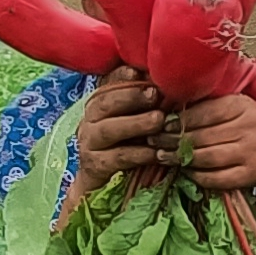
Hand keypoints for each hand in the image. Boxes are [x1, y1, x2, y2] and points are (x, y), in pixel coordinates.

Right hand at [74, 66, 166, 187]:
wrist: (103, 183)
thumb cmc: (126, 144)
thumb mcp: (134, 120)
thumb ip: (145, 101)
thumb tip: (166, 80)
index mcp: (98, 103)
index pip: (107, 84)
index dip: (122, 76)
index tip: (140, 72)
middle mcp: (89, 119)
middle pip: (105, 103)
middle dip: (131, 96)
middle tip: (155, 94)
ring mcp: (89, 143)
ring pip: (110, 130)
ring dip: (136, 123)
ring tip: (159, 119)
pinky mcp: (96, 165)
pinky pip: (118, 157)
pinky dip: (139, 153)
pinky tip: (156, 151)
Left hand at [163, 88, 255, 198]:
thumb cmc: (254, 129)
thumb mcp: (240, 109)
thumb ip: (212, 106)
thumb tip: (172, 106)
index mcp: (242, 106)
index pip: (203, 112)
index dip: (178, 119)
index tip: (161, 123)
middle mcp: (248, 127)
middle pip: (202, 136)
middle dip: (174, 140)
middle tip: (155, 142)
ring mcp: (250, 152)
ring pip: (207, 157)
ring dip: (182, 158)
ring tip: (165, 157)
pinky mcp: (250, 174)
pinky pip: (217, 177)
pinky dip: (198, 175)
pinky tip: (186, 170)